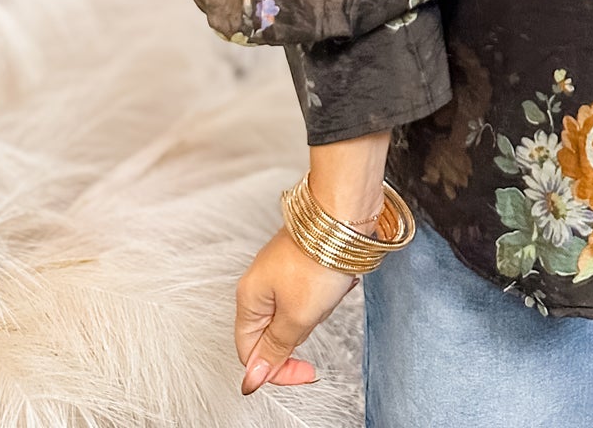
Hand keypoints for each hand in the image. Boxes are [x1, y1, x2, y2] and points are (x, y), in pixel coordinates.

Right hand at [234, 221, 360, 394]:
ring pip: (299, 312)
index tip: (306, 372)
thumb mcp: (297, 315)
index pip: (252, 352)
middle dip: (304, 328)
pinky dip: (328, 290)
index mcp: (250, 298)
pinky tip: (337, 278)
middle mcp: (261, 283)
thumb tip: (252, 379)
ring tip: (328, 287)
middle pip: (278, 332)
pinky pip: (314, 293)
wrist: (343, 212)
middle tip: (317, 308)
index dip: (278, 369)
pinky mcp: (302, 261)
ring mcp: (281, 271)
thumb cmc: (319, 256)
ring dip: (320, 307)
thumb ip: (275, 349)